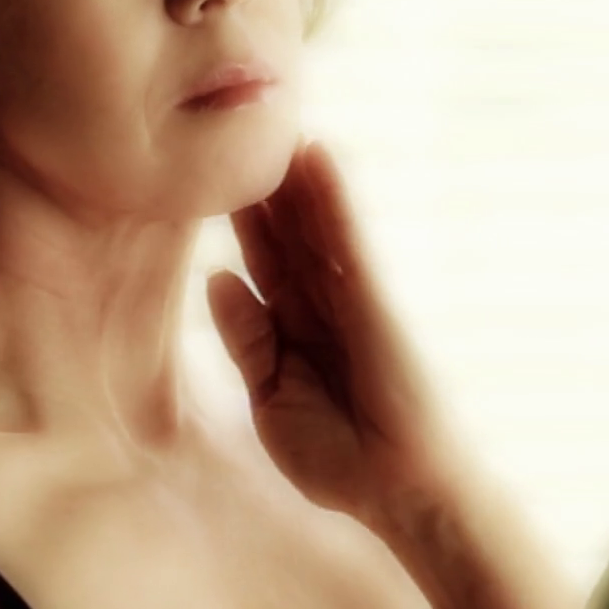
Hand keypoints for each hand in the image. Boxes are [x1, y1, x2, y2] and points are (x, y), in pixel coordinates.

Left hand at [207, 141, 460, 525]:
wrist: (398, 490)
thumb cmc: (340, 457)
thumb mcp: (270, 397)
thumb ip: (247, 339)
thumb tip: (217, 279)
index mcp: (296, 331)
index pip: (265, 262)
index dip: (242, 218)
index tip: (210, 172)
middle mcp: (323, 305)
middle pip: (288, 232)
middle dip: (266, 183)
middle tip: (243, 125)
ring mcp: (350, 299)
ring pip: (315, 225)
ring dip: (297, 174)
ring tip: (277, 119)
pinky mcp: (373, 302)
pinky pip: (346, 242)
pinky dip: (333, 200)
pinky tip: (319, 160)